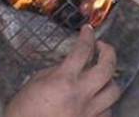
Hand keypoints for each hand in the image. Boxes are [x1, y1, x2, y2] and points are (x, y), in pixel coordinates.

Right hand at [5, 25, 120, 116]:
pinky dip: (105, 102)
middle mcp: (81, 96)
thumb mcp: (36, 82)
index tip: (88, 30)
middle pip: (107, 68)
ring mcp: (89, 113)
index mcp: (64, 81)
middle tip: (102, 46)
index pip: (82, 51)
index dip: (87, 36)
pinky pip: (107, 111)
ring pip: (114, 91)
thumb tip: (70, 64)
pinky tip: (97, 99)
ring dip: (110, 79)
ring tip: (101, 75)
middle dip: (108, 52)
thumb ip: (56, 71)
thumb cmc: (23, 109)